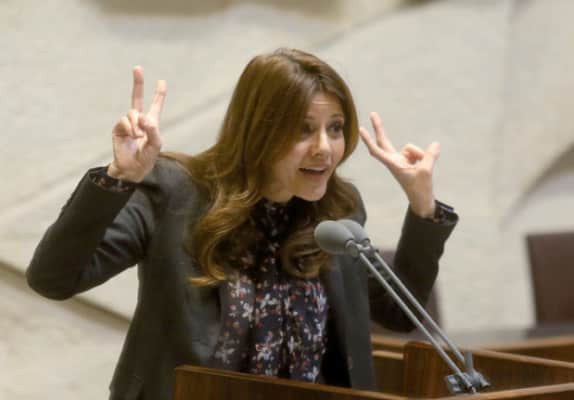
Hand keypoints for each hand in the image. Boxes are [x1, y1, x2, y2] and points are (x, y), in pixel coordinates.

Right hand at [108, 66, 166, 182]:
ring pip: (133, 113)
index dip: (159, 94)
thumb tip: (143, 117)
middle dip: (137, 83)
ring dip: (137, 124)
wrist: (132, 168)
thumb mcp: (156, 144)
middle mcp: (139, 121)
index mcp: (151, 123)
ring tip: (139, 136)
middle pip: (137, 98)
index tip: (162, 81)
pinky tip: (133, 136)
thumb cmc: (147, 157)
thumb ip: (153, 129)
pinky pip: (124, 120)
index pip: (155, 105)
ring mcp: (128, 124)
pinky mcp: (118, 128)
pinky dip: (130, 127)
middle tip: (137, 68)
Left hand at [359, 112, 438, 217]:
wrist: (422, 200)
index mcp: (393, 164)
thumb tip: (435, 144)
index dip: (369, 140)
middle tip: (372, 114)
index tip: (361, 129)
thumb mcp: (426, 171)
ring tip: (421, 170)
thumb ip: (430, 156)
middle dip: (379, 128)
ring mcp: (401, 160)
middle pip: (384, 141)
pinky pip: (418, 152)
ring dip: (420, 156)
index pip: (377, 150)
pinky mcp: (409, 161)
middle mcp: (394, 160)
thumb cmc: (420, 189)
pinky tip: (423, 167)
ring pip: (411, 148)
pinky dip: (423, 157)